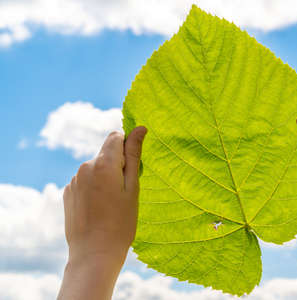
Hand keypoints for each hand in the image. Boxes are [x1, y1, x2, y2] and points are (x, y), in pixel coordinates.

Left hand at [58, 127, 146, 299]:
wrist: (94, 254)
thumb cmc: (121, 223)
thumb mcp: (133, 187)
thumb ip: (134, 155)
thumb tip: (140, 128)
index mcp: (103, 163)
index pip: (115, 136)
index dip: (127, 147)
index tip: (133, 167)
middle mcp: (84, 167)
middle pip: (106, 153)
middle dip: (117, 164)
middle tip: (126, 192)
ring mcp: (73, 180)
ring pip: (95, 168)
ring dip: (105, 177)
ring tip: (112, 204)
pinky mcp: (67, 193)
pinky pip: (85, 181)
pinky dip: (94, 188)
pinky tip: (99, 208)